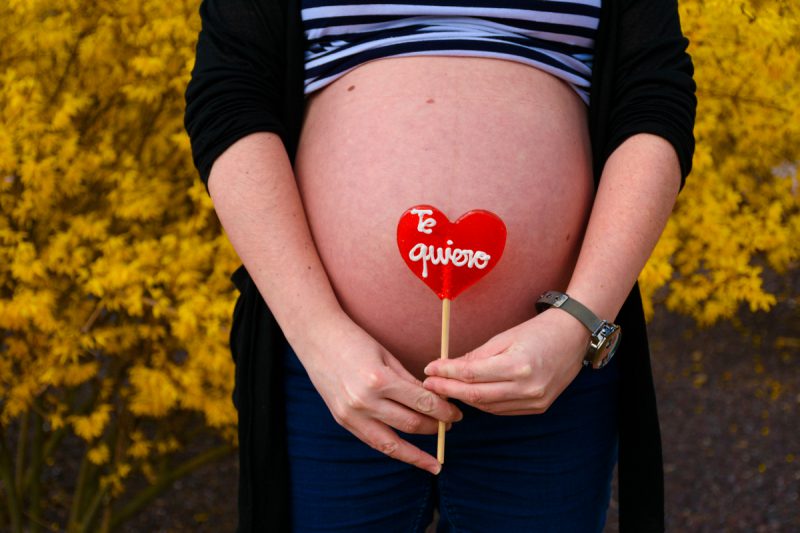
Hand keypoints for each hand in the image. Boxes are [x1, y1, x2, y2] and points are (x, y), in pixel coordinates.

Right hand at [290, 312, 462, 474]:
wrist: (317, 339)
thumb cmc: (355, 341)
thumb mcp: (387, 357)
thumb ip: (409, 381)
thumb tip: (434, 402)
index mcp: (379, 380)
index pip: (421, 403)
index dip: (444, 411)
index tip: (456, 414)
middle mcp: (365, 401)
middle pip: (411, 424)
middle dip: (436, 427)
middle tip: (451, 426)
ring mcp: (351, 414)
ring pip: (392, 443)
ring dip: (417, 452)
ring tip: (433, 460)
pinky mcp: (343, 421)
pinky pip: (373, 442)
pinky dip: (393, 451)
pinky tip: (408, 456)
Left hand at [422, 309, 589, 414]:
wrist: (574, 338)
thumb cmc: (537, 331)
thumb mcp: (504, 337)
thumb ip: (476, 356)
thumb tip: (449, 368)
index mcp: (517, 365)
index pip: (471, 375)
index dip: (446, 374)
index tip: (429, 370)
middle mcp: (527, 388)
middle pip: (476, 396)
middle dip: (448, 390)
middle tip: (429, 385)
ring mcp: (534, 401)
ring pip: (488, 406)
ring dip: (464, 399)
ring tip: (446, 389)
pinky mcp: (538, 408)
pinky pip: (502, 410)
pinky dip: (484, 403)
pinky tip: (471, 395)